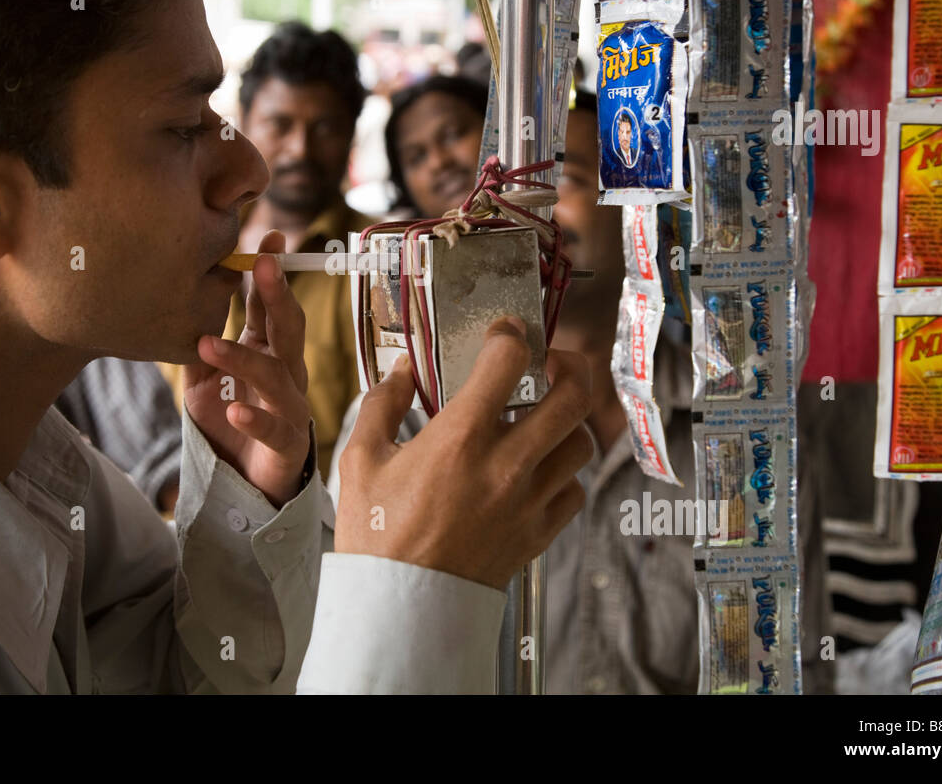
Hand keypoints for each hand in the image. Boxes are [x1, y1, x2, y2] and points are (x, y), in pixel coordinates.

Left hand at [182, 230, 310, 508]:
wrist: (250, 486)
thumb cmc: (231, 427)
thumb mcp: (207, 381)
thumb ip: (201, 346)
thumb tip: (182, 300)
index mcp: (268, 352)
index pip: (269, 305)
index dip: (268, 273)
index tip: (267, 236)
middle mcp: (286, 373)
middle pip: (287, 327)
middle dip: (276, 294)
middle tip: (263, 263)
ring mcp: (290, 407)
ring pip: (274, 374)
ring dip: (242, 357)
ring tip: (207, 343)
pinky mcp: (287, 444)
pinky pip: (273, 428)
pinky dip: (254, 419)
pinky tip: (234, 411)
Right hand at [334, 317, 592, 589]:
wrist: (399, 607)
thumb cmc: (376, 535)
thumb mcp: (360, 460)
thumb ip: (384, 404)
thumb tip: (405, 369)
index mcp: (459, 439)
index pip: (509, 361)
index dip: (511, 335)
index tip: (505, 333)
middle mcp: (504, 465)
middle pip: (574, 396)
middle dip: (570, 365)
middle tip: (552, 362)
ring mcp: (528, 501)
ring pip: (581, 443)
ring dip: (567, 422)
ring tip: (542, 419)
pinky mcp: (538, 533)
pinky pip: (573, 490)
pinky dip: (563, 473)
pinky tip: (536, 469)